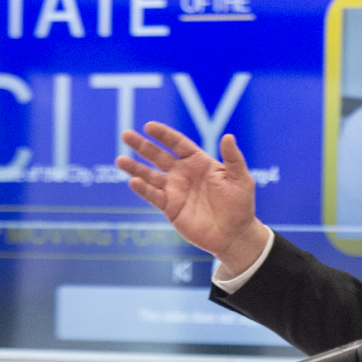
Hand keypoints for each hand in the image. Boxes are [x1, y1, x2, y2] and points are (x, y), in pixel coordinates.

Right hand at [116, 123, 270, 271]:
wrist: (235, 234)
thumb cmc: (241, 205)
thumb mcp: (241, 179)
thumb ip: (233, 158)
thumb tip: (228, 136)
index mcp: (199, 163)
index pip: (178, 144)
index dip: (164, 135)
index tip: (148, 126)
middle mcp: (184, 174)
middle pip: (159, 156)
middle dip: (142, 146)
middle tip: (126, 135)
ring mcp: (175, 191)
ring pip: (150, 176)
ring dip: (135, 168)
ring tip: (120, 160)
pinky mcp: (171, 208)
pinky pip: (154, 196)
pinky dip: (144, 190)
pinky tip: (134, 182)